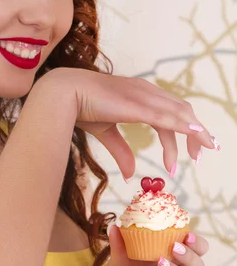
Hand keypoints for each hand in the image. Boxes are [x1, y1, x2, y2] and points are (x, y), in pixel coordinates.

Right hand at [43, 68, 214, 178]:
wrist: (63, 93)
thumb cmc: (80, 107)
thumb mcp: (106, 132)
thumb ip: (121, 151)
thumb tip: (129, 174)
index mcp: (139, 93)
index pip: (172, 109)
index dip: (184, 128)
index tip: (191, 151)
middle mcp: (145, 91)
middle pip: (182, 110)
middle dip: (195, 134)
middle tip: (200, 156)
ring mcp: (142, 95)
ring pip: (179, 113)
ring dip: (193, 134)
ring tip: (198, 156)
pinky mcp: (136, 104)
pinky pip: (166, 116)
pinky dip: (183, 125)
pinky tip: (195, 135)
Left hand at [95, 224, 208, 265]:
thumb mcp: (117, 260)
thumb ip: (118, 244)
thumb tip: (114, 226)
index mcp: (169, 257)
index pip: (194, 249)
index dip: (196, 242)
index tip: (187, 234)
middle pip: (197, 265)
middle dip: (191, 256)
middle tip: (175, 247)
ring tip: (161, 263)